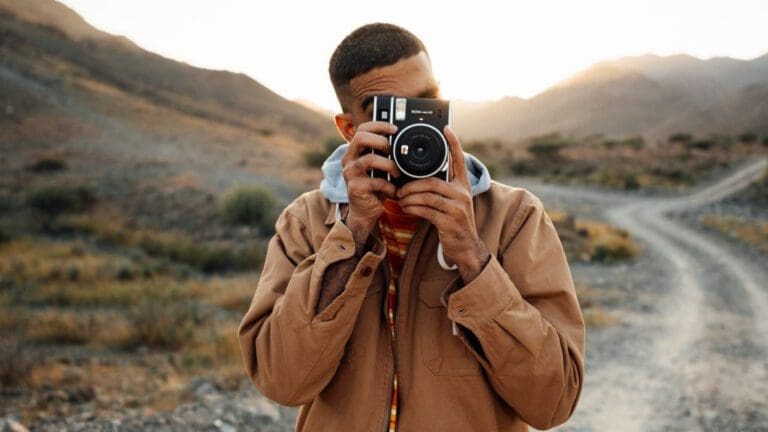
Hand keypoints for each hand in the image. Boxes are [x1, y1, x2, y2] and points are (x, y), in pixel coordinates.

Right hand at [341, 121, 400, 249]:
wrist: (366, 212)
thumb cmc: (376, 188)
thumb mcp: (381, 168)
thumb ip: (387, 155)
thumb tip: (407, 141)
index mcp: (355, 151)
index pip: (362, 129)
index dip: (379, 125)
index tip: (395, 129)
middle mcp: (349, 159)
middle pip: (360, 137)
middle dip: (381, 141)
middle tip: (393, 150)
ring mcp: (350, 173)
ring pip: (370, 159)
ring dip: (389, 164)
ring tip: (397, 172)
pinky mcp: (354, 188)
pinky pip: (375, 182)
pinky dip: (389, 186)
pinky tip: (394, 191)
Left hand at [396, 125, 489, 281]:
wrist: (466, 248)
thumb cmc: (454, 223)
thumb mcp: (452, 202)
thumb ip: (441, 189)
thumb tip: (418, 178)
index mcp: (463, 185)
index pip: (459, 160)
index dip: (453, 143)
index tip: (446, 128)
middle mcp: (463, 193)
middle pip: (432, 181)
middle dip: (411, 185)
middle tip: (399, 189)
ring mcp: (457, 208)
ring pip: (427, 196)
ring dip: (409, 197)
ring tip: (400, 199)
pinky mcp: (450, 221)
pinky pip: (426, 210)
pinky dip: (412, 208)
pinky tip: (405, 208)